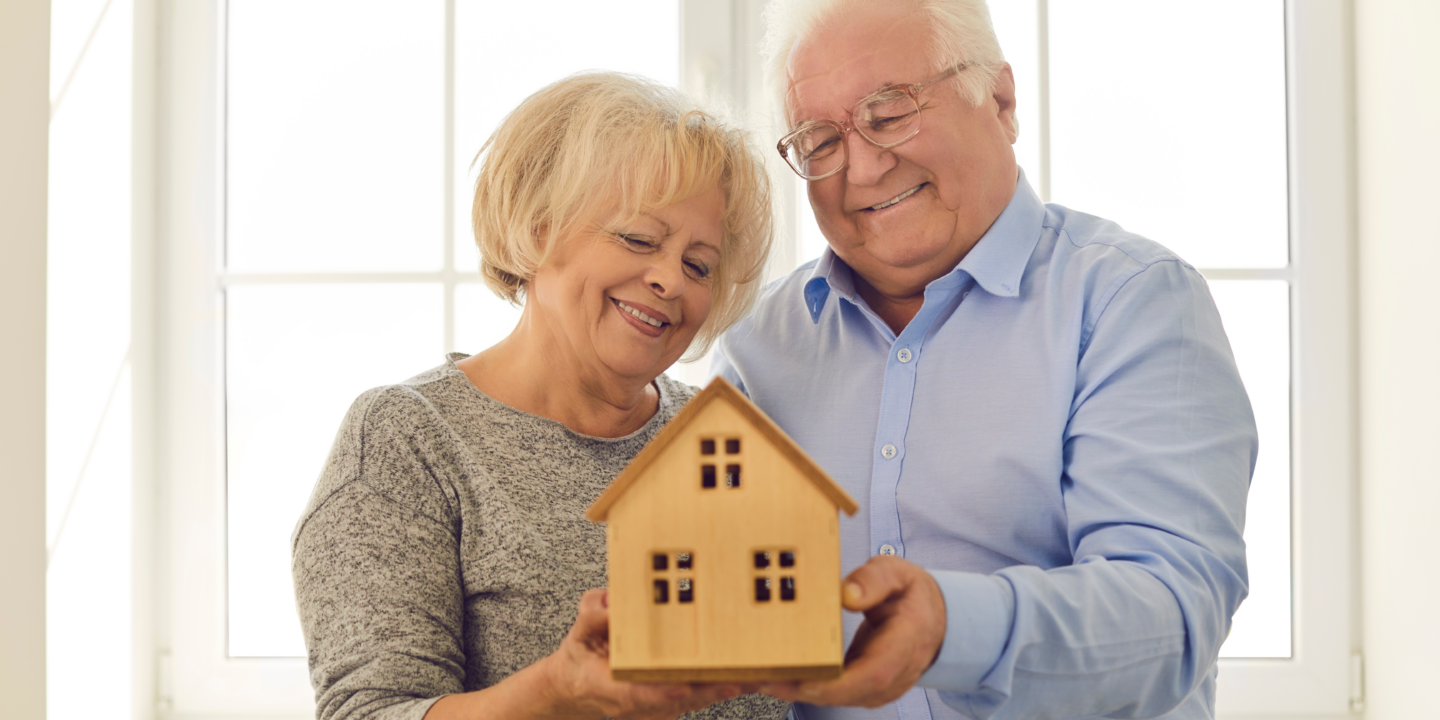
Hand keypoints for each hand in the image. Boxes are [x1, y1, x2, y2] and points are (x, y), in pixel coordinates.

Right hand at [541, 589, 746, 719]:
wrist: (577, 688)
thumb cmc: (580, 659)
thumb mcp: (577, 634)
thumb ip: (592, 617)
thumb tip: (609, 602)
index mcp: (612, 688)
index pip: (639, 693)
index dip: (662, 692)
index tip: (681, 687)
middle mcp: (639, 703)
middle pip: (680, 700)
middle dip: (711, 689)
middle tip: (741, 677)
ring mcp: (658, 707)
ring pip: (697, 700)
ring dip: (726, 687)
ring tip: (758, 674)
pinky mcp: (672, 703)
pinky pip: (701, 695)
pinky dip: (724, 684)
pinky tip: (750, 674)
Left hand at [759, 556, 945, 708]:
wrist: (931, 618)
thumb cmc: (911, 595)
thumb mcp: (897, 572)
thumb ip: (874, 579)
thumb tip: (847, 595)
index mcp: (907, 640)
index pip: (875, 672)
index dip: (839, 683)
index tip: (806, 680)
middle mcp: (897, 671)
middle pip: (851, 692)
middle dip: (806, 689)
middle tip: (766, 678)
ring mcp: (883, 685)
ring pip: (840, 698)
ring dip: (801, 691)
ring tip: (763, 677)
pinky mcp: (868, 689)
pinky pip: (837, 694)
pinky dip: (808, 688)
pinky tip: (781, 677)